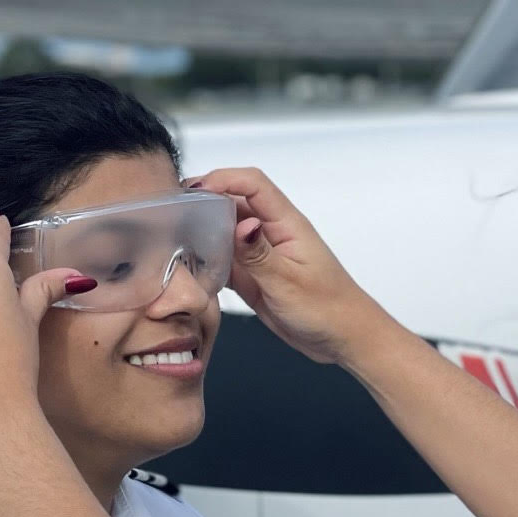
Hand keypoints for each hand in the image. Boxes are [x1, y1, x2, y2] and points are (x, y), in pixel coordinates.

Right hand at [193, 168, 389, 368]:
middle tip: (174, 214)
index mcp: (287, 224)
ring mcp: (261, 254)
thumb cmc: (328, 308)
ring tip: (175, 239)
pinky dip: (208, 260)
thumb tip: (241, 225)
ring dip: (203, 232)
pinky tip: (191, 268)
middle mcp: (271, 233)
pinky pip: (225, 259)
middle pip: (233, 202)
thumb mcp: (289, 282)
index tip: (194, 191)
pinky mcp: (254, 275)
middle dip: (205, 202)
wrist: (343, 338)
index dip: (222, 179)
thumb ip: (259, 254)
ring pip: (225, 230)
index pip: (253, 184)